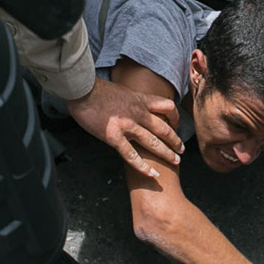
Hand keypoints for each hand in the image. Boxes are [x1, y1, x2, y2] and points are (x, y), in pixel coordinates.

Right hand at [67, 76, 183, 178]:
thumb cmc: (97, 90)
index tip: (175, 126)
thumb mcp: (122, 91)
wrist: (82, 89)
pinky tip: (152, 174)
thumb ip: (132, 101)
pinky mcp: (113, 136)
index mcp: (140, 100)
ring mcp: (127, 125)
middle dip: (175, 141)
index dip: (175, 118)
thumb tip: (134, 108)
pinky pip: (132, 155)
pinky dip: (143, 167)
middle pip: (164, 128)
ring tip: (175, 161)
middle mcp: (138, 112)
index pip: (167, 107)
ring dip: (167, 153)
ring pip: (153, 142)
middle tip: (181, 150)